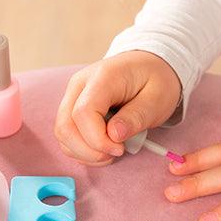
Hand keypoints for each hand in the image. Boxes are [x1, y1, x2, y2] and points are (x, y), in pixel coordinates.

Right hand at [55, 51, 181, 165]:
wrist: (148, 66)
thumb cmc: (155, 80)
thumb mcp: (157, 99)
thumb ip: (136, 117)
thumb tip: (114, 136)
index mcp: (103, 77)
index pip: (83, 112)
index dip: (98, 139)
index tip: (120, 149)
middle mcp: (80, 85)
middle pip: (66, 126)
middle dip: (89, 151)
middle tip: (116, 153)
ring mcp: (73, 96)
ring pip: (63, 134)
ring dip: (85, 153)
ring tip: (112, 151)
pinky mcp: (72, 108)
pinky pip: (67, 136)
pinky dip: (82, 150)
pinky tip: (104, 149)